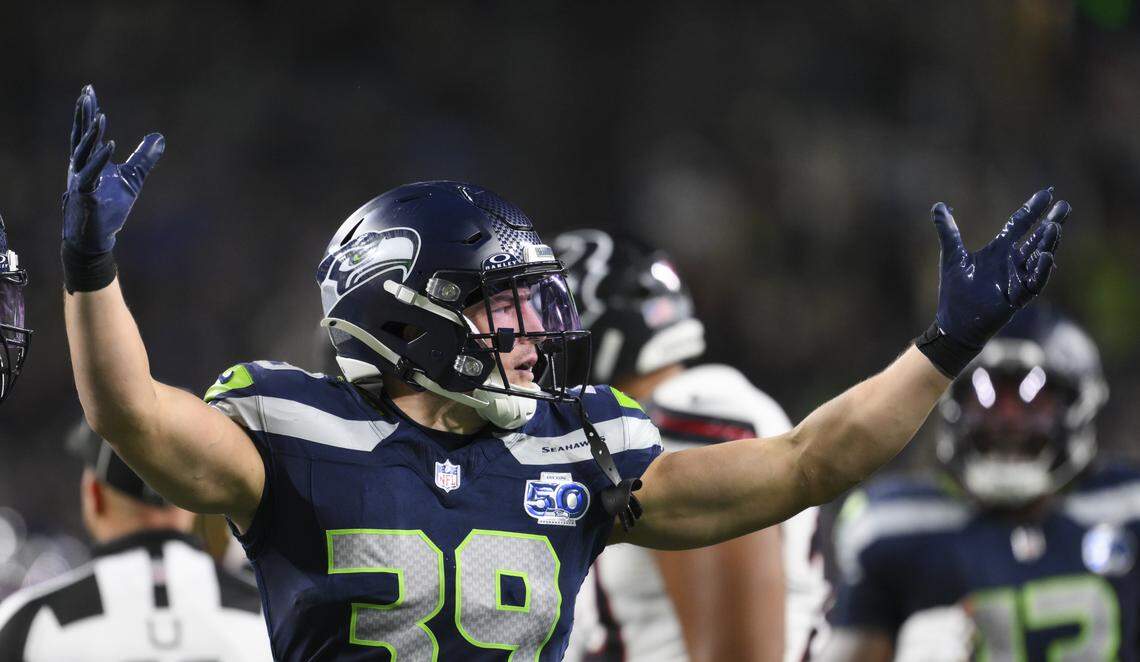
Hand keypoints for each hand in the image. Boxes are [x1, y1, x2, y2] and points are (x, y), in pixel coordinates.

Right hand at [63, 84, 163, 255]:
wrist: (95, 236)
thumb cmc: (109, 206)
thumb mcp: (132, 177)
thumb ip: (143, 157)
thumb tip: (160, 137)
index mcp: (87, 161)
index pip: (86, 132)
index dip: (87, 112)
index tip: (88, 90)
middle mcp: (80, 167)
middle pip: (81, 136)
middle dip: (84, 115)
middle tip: (86, 92)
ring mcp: (81, 180)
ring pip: (83, 153)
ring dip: (92, 134)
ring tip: (99, 115)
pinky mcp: (86, 196)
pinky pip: (90, 175)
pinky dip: (99, 160)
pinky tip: (109, 145)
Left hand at [931, 188, 1068, 348]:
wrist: (953, 322)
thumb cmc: (955, 290)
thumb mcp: (952, 255)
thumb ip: (948, 231)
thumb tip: (937, 206)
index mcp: (999, 250)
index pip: (1020, 225)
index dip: (1032, 210)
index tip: (1047, 194)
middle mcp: (1012, 262)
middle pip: (1037, 238)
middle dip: (1051, 222)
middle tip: (1065, 206)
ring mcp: (1017, 279)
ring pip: (1039, 258)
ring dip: (1048, 243)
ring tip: (1054, 226)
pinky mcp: (1017, 297)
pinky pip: (1035, 283)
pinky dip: (1042, 270)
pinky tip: (1048, 256)